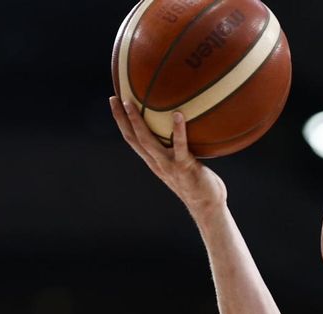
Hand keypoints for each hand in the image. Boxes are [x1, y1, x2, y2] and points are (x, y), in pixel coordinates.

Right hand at [109, 95, 226, 217]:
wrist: (207, 207)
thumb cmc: (199, 183)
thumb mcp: (183, 162)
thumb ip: (178, 147)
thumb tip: (183, 123)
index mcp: (154, 161)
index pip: (132, 139)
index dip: (121, 121)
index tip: (114, 102)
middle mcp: (157, 163)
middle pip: (133, 138)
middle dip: (122, 118)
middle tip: (115, 98)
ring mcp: (169, 165)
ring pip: (147, 141)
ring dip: (138, 122)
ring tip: (131, 103)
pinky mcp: (184, 167)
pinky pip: (180, 146)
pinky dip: (178, 130)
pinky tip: (178, 114)